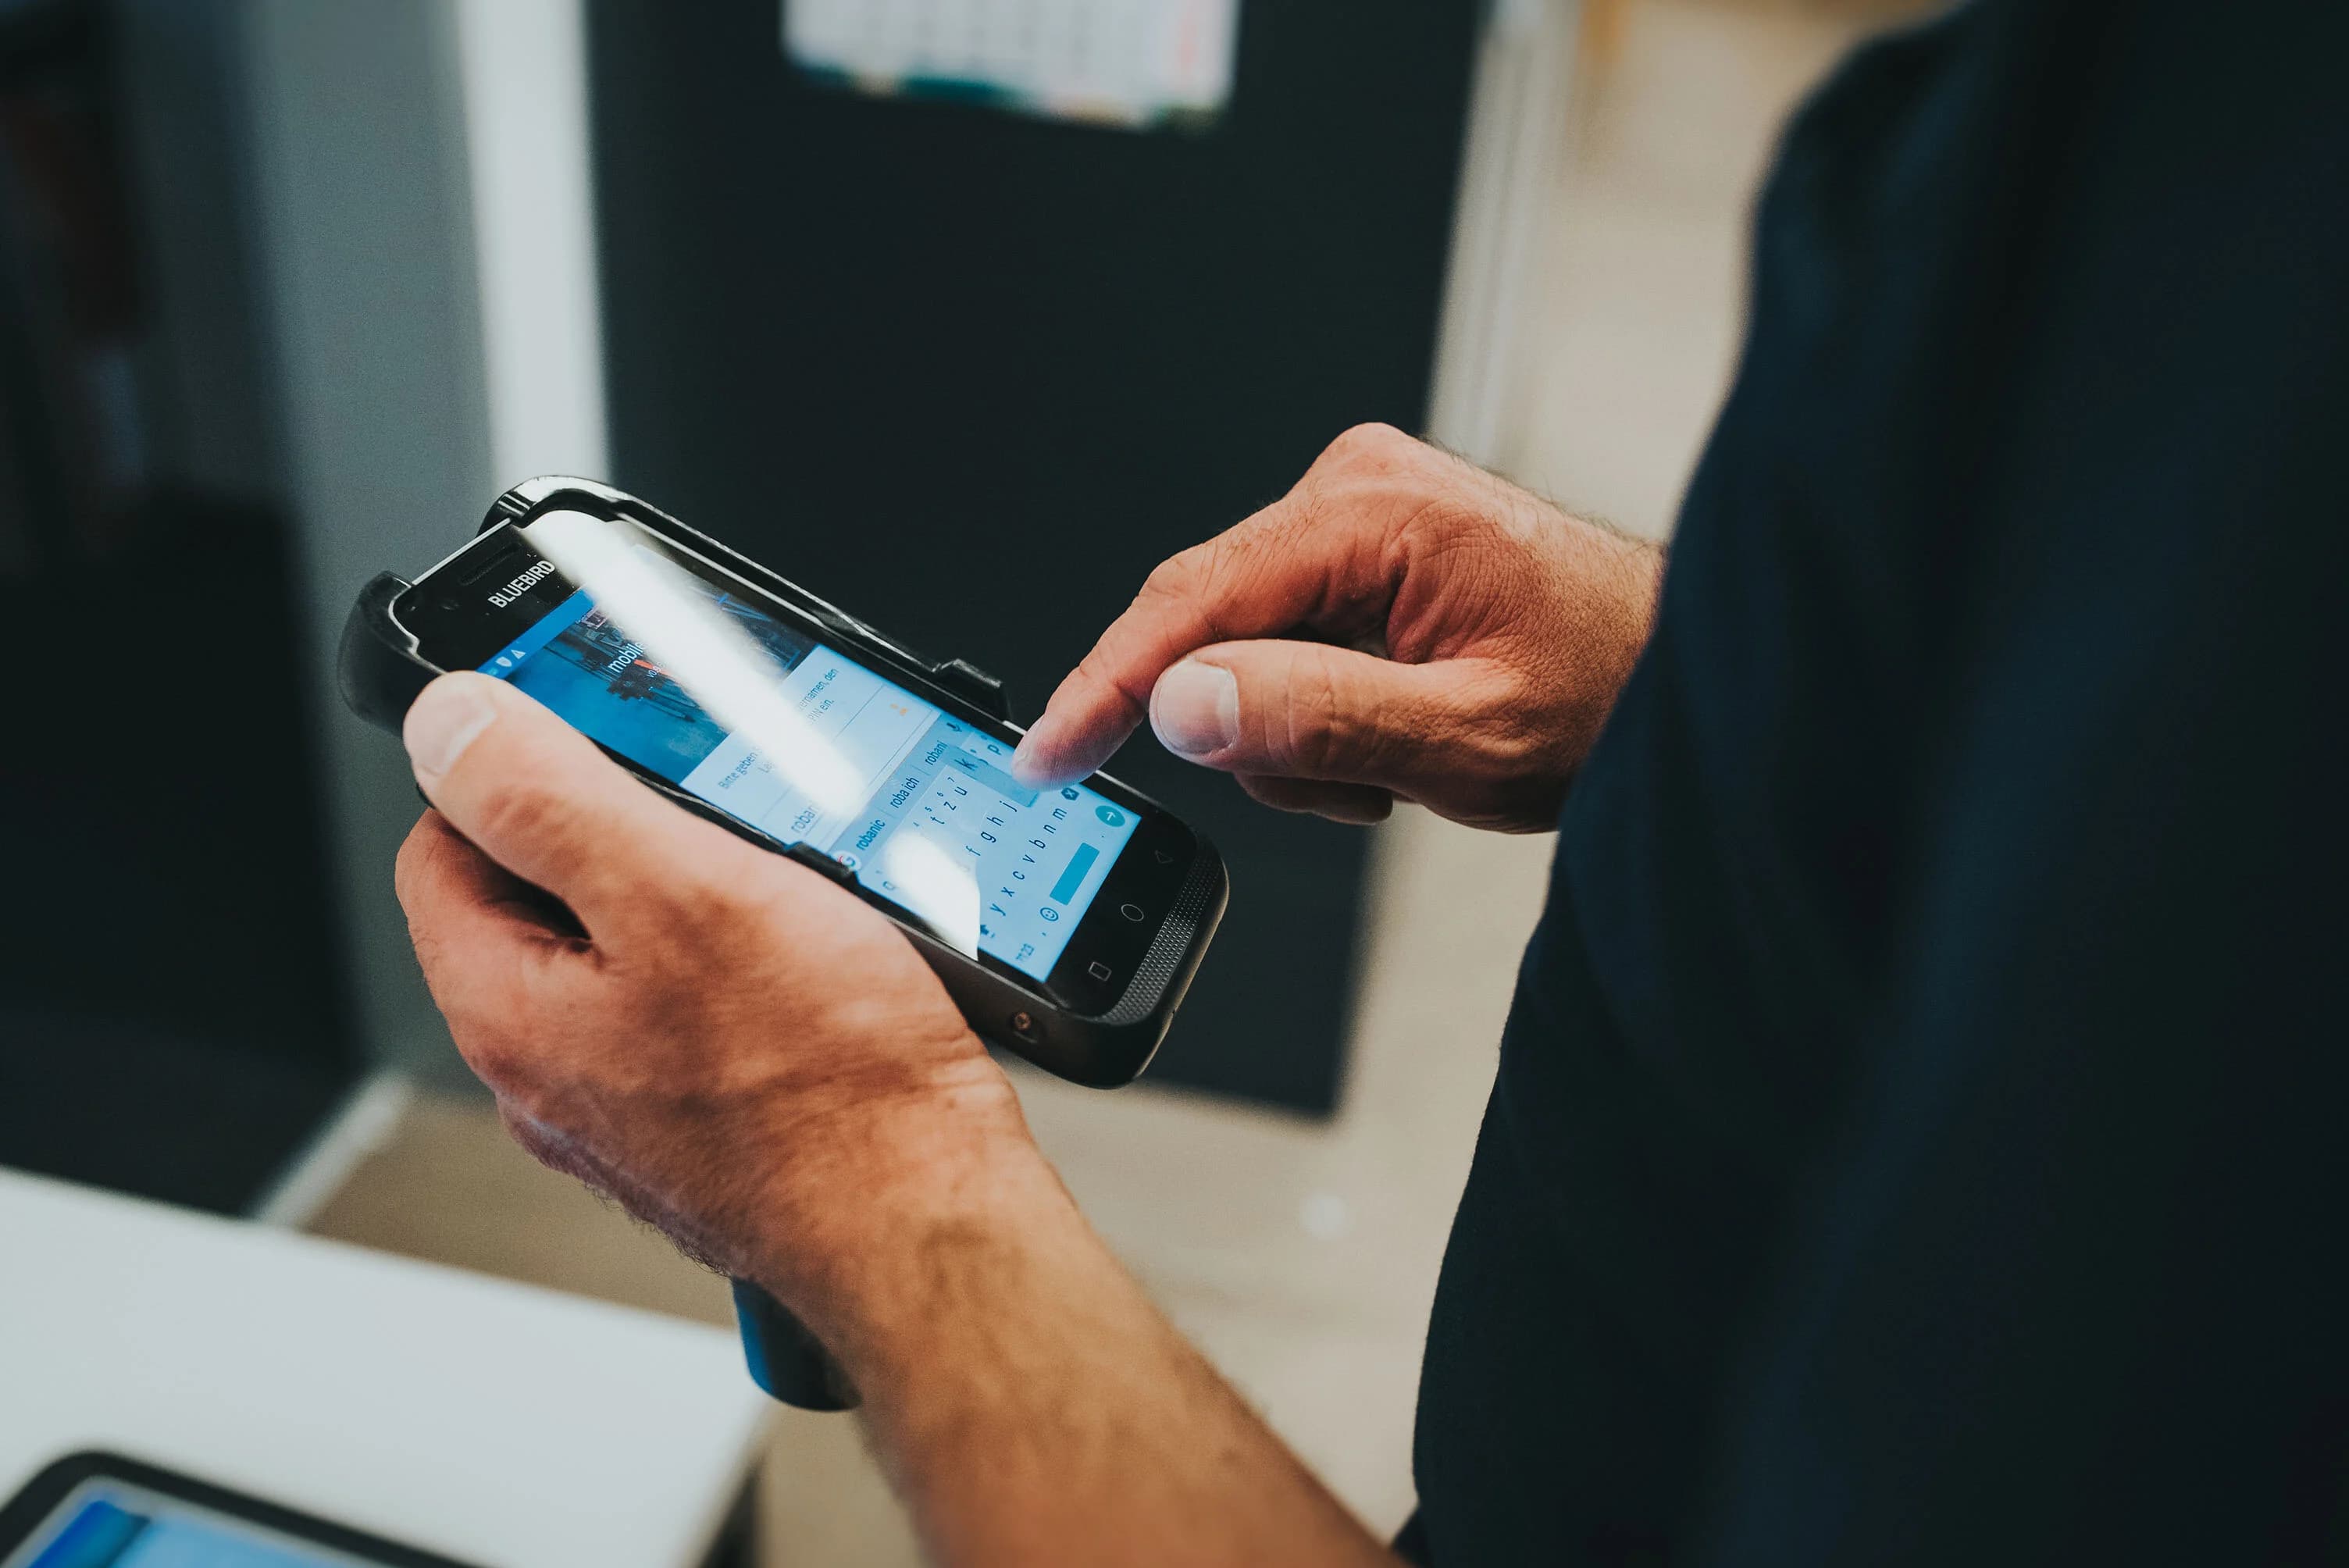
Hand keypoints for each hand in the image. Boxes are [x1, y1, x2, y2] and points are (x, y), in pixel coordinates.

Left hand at [395, 672, 1401, 1564]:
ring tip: (779, 872)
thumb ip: (548, 799)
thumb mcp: (680, 891)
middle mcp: (550, 1071)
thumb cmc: (829, 1087)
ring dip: (692, 893)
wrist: (932, 1222)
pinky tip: (814, 950)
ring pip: (627, 953)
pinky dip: (744, 961)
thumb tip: (446, 723)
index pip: (442, 843)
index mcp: (508, 1009)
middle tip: (708, 799)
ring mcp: (630, 1107)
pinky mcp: (710, 1124)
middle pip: (537, 898)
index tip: (596, 734)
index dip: (509, 766)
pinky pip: (697, 1008)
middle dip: (615, 828)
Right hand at [1011, 424, 1661, 831]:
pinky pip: (1280, 642)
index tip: (1045, 755)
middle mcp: (1355, 487)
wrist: (1682, 675)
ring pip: (1239, 647)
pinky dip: (1314, 708)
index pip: (1192, 599)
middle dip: (1246, 724)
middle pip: (1206, 623)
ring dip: (1293, 730)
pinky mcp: (1363, 550)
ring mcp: (1358, 514)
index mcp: (1374, 509)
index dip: (1107, 688)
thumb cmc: (1611, 689)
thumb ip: (1317, 718)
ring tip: (1393, 760)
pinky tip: (1389, 730)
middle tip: (1351, 782)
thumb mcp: (1465, 735)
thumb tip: (1182, 700)